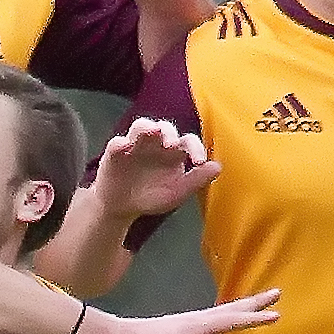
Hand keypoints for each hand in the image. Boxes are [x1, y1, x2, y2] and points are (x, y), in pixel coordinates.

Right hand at [94, 117, 219, 219]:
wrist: (121, 207)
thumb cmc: (151, 197)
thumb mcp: (176, 193)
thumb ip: (196, 180)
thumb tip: (218, 167)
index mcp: (174, 152)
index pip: (188, 141)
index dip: (195, 148)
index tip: (199, 162)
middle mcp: (156, 143)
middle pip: (165, 128)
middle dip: (169, 133)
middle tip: (171, 144)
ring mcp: (135, 144)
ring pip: (141, 126)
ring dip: (146, 127)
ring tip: (150, 132)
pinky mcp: (115, 151)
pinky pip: (117, 142)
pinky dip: (120, 142)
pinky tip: (124, 146)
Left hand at [113, 289, 279, 333]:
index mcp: (197, 326)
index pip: (231, 321)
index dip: (253, 319)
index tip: (275, 315)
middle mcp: (198, 318)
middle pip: (232, 308)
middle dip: (255, 302)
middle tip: (278, 292)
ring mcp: (193, 319)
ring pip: (225, 309)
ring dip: (245, 304)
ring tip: (263, 300)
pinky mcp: (188, 323)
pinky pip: (216, 314)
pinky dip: (231, 311)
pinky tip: (232, 315)